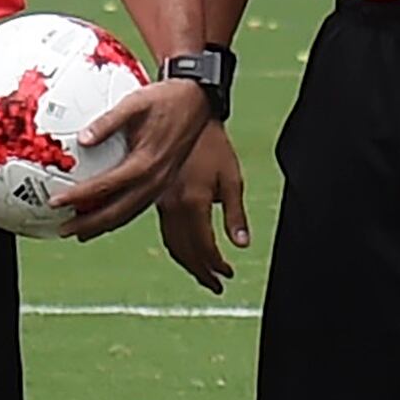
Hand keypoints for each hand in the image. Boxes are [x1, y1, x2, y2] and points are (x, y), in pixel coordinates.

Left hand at [53, 78, 211, 238]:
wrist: (198, 100)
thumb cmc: (167, 99)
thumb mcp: (135, 102)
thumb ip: (108, 121)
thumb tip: (82, 138)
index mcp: (146, 162)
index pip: (105, 186)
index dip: (78, 196)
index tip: (55, 201)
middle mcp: (155, 179)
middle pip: (117, 211)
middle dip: (88, 224)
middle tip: (63, 229)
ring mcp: (161, 183)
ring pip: (128, 213)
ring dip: (103, 225)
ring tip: (80, 232)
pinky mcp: (164, 182)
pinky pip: (138, 205)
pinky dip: (119, 215)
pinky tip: (106, 215)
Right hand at [157, 122, 250, 292]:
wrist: (186, 115)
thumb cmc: (213, 143)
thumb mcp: (231, 177)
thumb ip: (235, 213)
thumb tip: (241, 243)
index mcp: (193, 202)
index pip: (204, 247)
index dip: (215, 266)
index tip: (226, 276)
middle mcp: (174, 206)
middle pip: (185, 252)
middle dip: (200, 272)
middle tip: (215, 284)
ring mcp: (162, 202)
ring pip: (172, 243)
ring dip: (187, 263)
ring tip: (203, 274)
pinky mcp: (157, 196)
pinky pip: (166, 231)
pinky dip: (176, 247)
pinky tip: (185, 250)